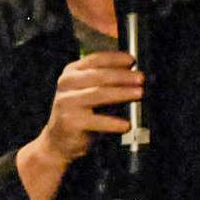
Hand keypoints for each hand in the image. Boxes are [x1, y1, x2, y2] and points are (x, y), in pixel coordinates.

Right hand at [39, 52, 143, 166]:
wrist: (59, 141)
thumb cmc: (80, 114)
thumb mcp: (90, 92)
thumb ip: (107, 82)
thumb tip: (134, 75)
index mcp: (72, 72)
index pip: (95, 59)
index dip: (115, 59)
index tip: (132, 61)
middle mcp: (67, 84)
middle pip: (99, 75)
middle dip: (123, 76)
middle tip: (140, 78)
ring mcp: (67, 102)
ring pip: (99, 94)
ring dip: (122, 93)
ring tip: (139, 94)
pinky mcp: (70, 121)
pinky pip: (97, 120)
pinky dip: (114, 123)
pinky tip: (127, 124)